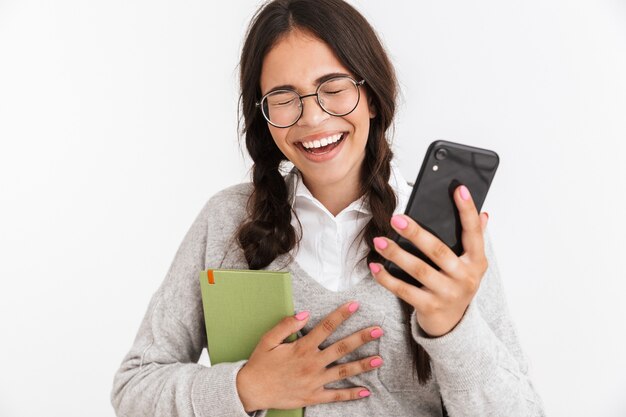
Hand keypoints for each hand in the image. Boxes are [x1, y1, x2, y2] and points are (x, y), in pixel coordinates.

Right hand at [236, 301, 383, 411]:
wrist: (251, 391)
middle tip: (378, 330)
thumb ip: (286, 325)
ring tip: (379, 359)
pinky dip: (351, 394)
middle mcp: (312, 363)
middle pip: (341, 348)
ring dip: (362, 365)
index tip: (355, 305)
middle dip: (361, 338)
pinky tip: (365, 391)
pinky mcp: (313, 396)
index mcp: (302, 347)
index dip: (342, 314)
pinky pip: (336, 395)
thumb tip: (305, 313)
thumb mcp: (268, 340)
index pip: (326, 327)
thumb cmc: (260, 364)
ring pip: (343, 371)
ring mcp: (314, 381)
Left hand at [369, 184, 488, 337]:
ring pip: (418, 270)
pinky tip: (375, 266)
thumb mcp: (471, 265)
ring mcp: (447, 294)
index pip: (473, 232)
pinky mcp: (429, 307)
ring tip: (379, 240)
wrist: (453, 326)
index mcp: (476, 262)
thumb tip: (483, 214)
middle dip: (416, 233)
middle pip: (438, 251)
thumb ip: (474, 240)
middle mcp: (465, 278)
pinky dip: (387, 278)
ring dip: (396, 253)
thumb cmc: (457, 286)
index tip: (457, 189)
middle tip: (396, 218)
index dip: (467, 210)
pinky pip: (404, 291)